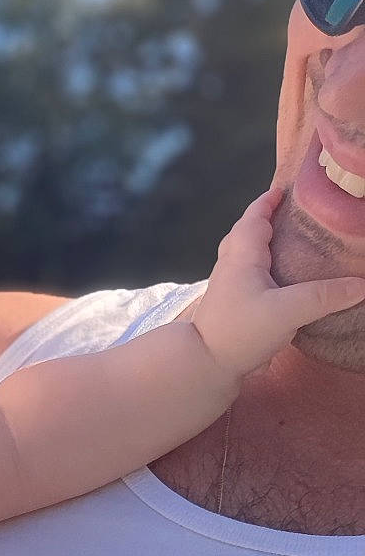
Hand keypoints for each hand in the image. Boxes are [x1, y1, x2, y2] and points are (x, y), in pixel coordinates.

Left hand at [192, 185, 364, 376]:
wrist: (204, 365)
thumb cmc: (240, 332)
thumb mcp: (287, 313)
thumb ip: (324, 297)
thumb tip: (362, 284)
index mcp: (242, 257)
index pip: (253, 219)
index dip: (267, 202)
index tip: (282, 190)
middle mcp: (230, 267)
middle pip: (244, 233)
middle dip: (263, 219)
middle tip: (286, 212)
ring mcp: (226, 287)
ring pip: (242, 254)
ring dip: (259, 243)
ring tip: (283, 242)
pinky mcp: (228, 306)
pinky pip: (244, 275)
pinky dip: (259, 266)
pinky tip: (273, 279)